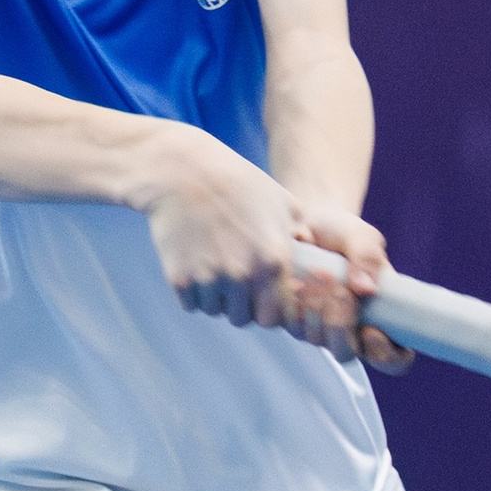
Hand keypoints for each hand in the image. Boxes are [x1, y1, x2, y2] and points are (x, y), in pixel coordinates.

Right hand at [140, 130, 304, 325]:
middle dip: (240, 307)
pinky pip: (190, 303)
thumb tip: (310, 250)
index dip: (268, 309)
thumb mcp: (282, 201)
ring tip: (214, 269)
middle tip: (234, 286)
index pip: (275, 314)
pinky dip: (192, 292)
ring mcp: (210, 278)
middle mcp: (243, 274)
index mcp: (273, 260)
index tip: (261, 298)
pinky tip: (195, 265)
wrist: (183, 171)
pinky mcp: (180, 278)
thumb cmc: (238, 182)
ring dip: (215, 298)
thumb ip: (300, 232)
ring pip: (215, 311)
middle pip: (243, 318)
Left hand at [280, 207, 413, 371]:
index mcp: (380, 318)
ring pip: (314, 339)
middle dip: (341, 324)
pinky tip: (297, 276)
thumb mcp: (362, 236)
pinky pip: (285, 322)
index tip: (373, 330)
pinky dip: (292, 300)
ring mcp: (315, 326)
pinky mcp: (286, 315)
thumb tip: (367, 290)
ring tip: (319, 271)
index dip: (386, 355)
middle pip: (345, 353)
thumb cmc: (341, 232)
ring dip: (316, 308)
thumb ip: (368, 257)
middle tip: (341, 289)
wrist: (304, 219)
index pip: (393, 359)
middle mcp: (347, 329)